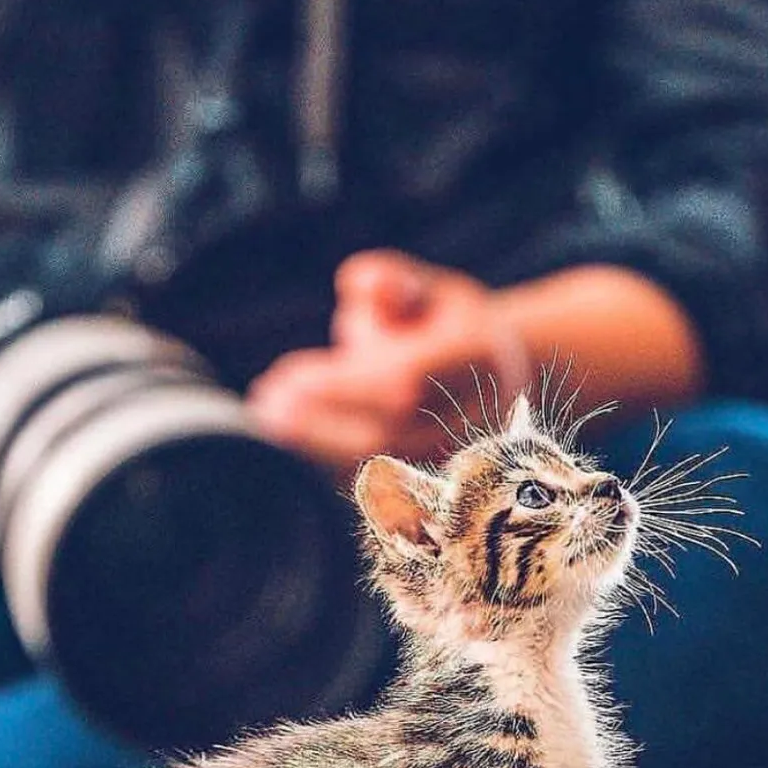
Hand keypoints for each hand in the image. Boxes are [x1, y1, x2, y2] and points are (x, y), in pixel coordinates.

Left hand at [247, 250, 525, 472]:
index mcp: (474, 357)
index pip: (400, 382)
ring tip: (270, 421)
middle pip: (385, 435)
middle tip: (265, 407)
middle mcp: (471, 413)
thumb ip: (396, 283)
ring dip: (316, 449)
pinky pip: (376, 485)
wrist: (502, 377)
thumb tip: (363, 284)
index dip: (340, 386)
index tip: (287, 376)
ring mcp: (455, 454)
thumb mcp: (430, 288)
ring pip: (378, 468)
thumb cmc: (449, 324)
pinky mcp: (434, 483)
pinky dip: (329, 467)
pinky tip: (293, 443)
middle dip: (317, 425)